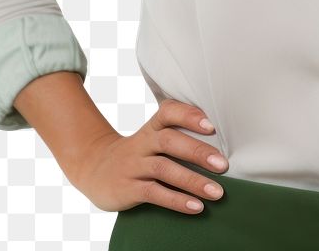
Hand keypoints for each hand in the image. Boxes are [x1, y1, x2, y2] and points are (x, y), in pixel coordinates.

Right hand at [70, 98, 228, 213]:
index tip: (211, 125)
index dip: (189, 115)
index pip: (168, 112)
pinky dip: (176, 200)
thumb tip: (220, 146)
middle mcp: (143, 143)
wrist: (94, 168)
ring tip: (217, 192)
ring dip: (192, 181)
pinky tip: (195, 206)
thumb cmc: (138, 153)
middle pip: (170, 141)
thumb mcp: (152, 136)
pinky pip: (154, 193)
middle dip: (198, 152)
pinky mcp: (128, 188)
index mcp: (152, 127)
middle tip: (223, 164)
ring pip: (164, 169)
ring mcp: (134, 166)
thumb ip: (179, 134)